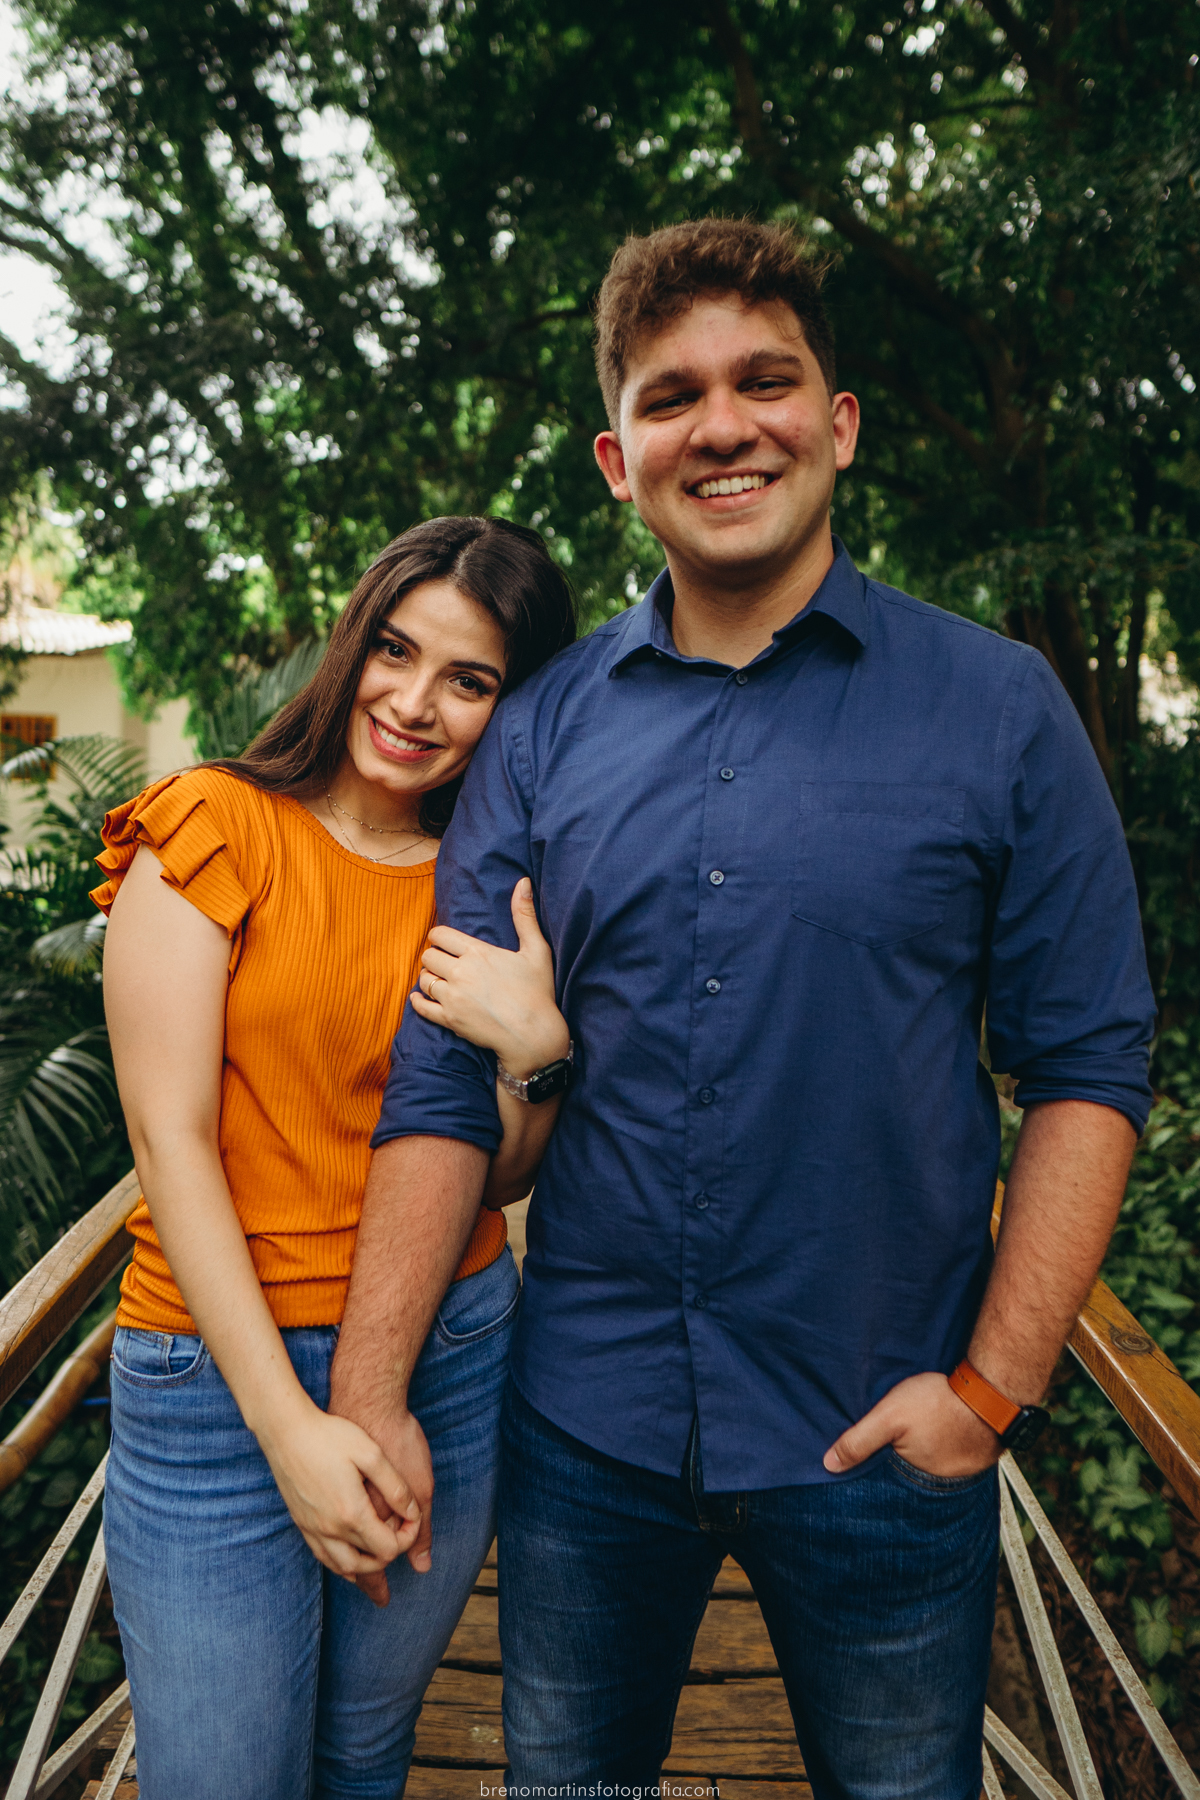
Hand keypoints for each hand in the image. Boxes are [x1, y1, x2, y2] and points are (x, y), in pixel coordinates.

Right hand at [256, 1399, 420, 1600]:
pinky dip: (344, 1563)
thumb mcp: (371, 1454)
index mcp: (352, 1513)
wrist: (286, 1431)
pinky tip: (354, 1550)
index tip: (412, 1516)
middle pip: (370, 1563)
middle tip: (401, 1528)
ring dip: (368, 1565)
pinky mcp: (302, 1524)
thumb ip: (396, 1488)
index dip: (408, 1536)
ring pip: (345, 1568)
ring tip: (382, 1547)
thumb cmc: (330, 1436)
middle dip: (392, 1550)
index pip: (389, 1548)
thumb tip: (413, 1513)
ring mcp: (313, 1530)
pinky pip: (324, 1558)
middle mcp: (331, 1530)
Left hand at [411, 878, 568, 1076]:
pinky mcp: (449, 1020)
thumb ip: (524, 915)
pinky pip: (421, 1007)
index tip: (447, 943)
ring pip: (424, 979)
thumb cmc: (538, 992)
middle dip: (435, 957)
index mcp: (477, 952)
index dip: (440, 937)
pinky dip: (418, 1000)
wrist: (533, 1035)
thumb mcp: (536, 950)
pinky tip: (421, 997)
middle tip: (445, 963)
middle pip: (428, 956)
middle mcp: (460, 973)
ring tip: (441, 980)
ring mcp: (452, 998)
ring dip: (430, 978)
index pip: (439, 934)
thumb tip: (523, 882)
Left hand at [823, 1371, 1000, 1478]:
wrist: (990, 1393)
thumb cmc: (939, 1403)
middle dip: (897, 1460)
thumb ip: (858, 1441)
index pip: (883, 1481)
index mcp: (912, 1478)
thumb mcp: (889, 1416)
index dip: (873, 1467)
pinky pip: (950, 1457)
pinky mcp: (973, 1459)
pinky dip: (942, 1447)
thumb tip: (828, 1465)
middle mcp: (936, 1483)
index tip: (866, 1455)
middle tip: (899, 1436)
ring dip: (921, 1453)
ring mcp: (958, 1474)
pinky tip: (938, 1430)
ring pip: (928, 1465)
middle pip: (906, 1473)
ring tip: (918, 1432)